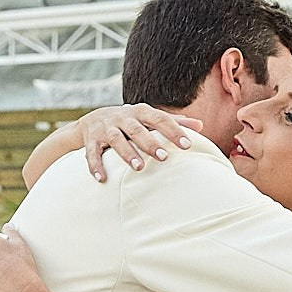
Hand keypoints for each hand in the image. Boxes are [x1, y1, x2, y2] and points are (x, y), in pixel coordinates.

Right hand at [76, 105, 201, 181]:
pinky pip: (92, 153)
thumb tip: (200, 125)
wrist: (93, 119)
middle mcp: (122, 118)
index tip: (187, 145)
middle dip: (150, 143)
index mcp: (140, 112)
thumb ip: (173, 122)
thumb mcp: (150, 118)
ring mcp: (106, 128)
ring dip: (127, 153)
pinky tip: (102, 178)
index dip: (173, 131)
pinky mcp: (91, 140)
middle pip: (137, 130)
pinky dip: (95, 165)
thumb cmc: (131, 121)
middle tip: (163, 157)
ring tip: (139, 167)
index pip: (160, 119)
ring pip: (116, 140)